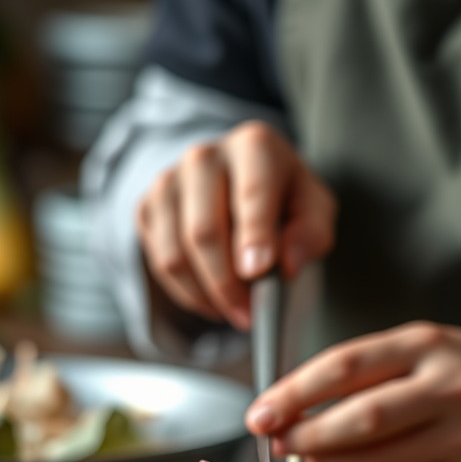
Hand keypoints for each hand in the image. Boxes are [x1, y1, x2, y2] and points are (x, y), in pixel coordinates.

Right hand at [136, 121, 335, 329]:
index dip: (254, 235)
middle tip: (249, 315)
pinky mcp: (147, 208)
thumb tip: (288, 265)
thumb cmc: (282, 199)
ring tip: (233, 312)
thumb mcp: (314, 208)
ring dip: (206, 296)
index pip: (251, 193)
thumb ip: (311, 232)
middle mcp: (204, 157)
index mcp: (254, 146)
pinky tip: (212, 298)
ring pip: (175, 255)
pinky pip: (160, 265)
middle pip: (204, 231)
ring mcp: (168, 181)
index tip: (257, 272)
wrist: (237, 182)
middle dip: (227, 284)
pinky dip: (188, 293)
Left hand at [245, 319, 460, 461]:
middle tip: (275, 440)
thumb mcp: (413, 345)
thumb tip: (291, 412)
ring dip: (328, 461)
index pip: (347, 366)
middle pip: (362, 420)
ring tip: (305, 451)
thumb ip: (358, 371)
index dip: (294, 393)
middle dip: (306, 435)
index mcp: (428, 344)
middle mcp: (452, 389)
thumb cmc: (458, 362)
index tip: (259, 412)